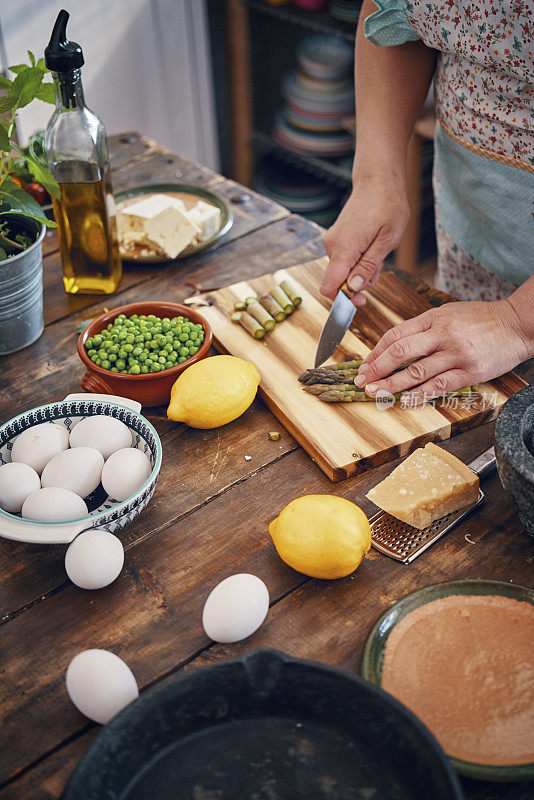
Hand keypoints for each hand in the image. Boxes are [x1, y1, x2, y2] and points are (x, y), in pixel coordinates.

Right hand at [320, 177, 409, 304]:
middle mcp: (332, 246)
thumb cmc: (387, 205)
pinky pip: (343, 261)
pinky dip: (357, 261)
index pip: (329, 286)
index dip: (342, 300)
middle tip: (379, 266)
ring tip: (378, 251)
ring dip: (361, 271)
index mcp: (344, 248)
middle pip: (338, 282)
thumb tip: (352, 289)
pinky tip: (370, 247)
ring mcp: (332, 242)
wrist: (378, 181)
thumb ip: (368, 267)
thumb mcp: (386, 241)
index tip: (360, 300)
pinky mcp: (335, 239)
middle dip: (359, 282)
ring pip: (342, 272)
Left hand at [354, 299, 530, 402]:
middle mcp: (442, 334)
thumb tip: (395, 346)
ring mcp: (456, 354)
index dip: (376, 352)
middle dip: (377, 369)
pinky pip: (439, 386)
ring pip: (416, 372)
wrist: (516, 324)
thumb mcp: (449, 313)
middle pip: (400, 352)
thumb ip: (424, 328)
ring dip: (391, 385)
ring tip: (375, 393)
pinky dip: (419, 395)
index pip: (396, 335)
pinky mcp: (470, 371)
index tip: (365, 365)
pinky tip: (405, 401)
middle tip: (362, 381)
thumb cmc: (481, 319)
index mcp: (434, 318)